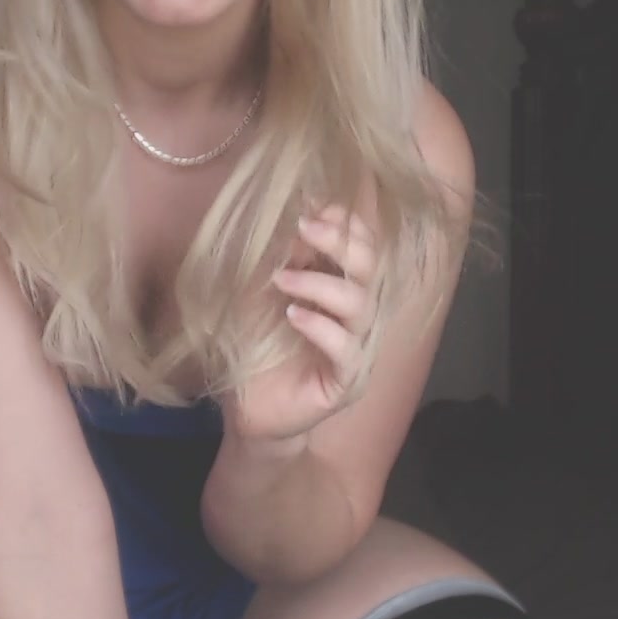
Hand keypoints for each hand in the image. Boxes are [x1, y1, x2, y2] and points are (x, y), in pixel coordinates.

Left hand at [227, 204, 379, 444]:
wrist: (247, 410)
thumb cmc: (256, 348)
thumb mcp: (260, 294)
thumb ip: (283, 261)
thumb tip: (298, 219)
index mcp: (341, 290)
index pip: (362, 248)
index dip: (345, 224)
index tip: (313, 208)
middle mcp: (356, 317)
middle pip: (370, 268)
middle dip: (339, 241)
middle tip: (304, 228)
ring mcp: (356, 350)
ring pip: (361, 305)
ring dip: (320, 283)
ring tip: (281, 280)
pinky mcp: (347, 382)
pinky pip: (347, 348)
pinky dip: (321, 326)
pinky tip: (292, 317)